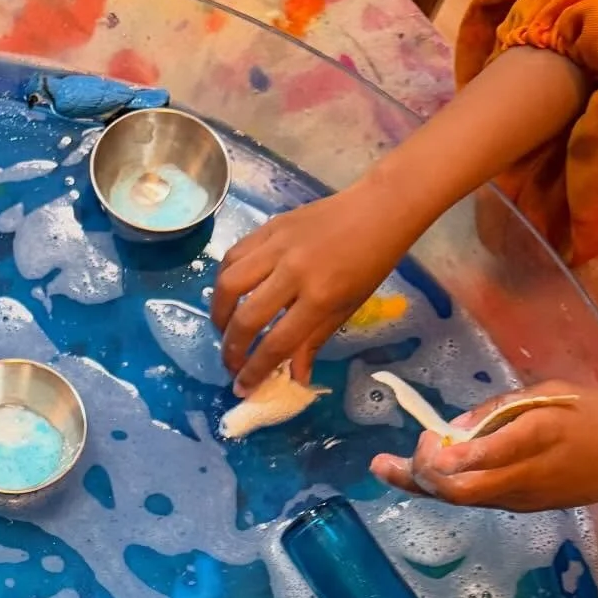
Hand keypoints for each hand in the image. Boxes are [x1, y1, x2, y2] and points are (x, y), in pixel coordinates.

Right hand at [210, 181, 413, 392]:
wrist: (378, 209)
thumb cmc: (368, 264)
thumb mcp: (345, 309)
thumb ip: (312, 342)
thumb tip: (294, 378)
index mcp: (319, 297)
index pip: (276, 343)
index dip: (254, 371)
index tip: (241, 388)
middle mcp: (293, 271)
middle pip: (246, 318)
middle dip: (232, 349)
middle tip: (232, 364)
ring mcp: (278, 246)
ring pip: (228, 284)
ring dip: (219, 314)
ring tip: (225, 329)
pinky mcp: (269, 228)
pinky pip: (233, 256)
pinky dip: (224, 280)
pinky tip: (230, 295)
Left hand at [369, 383, 597, 510]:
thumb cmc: (595, 415)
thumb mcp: (552, 394)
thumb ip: (502, 408)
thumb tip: (457, 427)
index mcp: (535, 438)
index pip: (482, 457)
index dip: (447, 454)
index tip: (428, 439)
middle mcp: (521, 476)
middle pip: (458, 490)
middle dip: (418, 477)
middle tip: (387, 461)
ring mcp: (518, 498)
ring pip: (459, 500)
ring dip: (421, 486)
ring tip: (385, 469)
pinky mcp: (518, 506)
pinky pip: (473, 499)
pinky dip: (443, 487)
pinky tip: (421, 474)